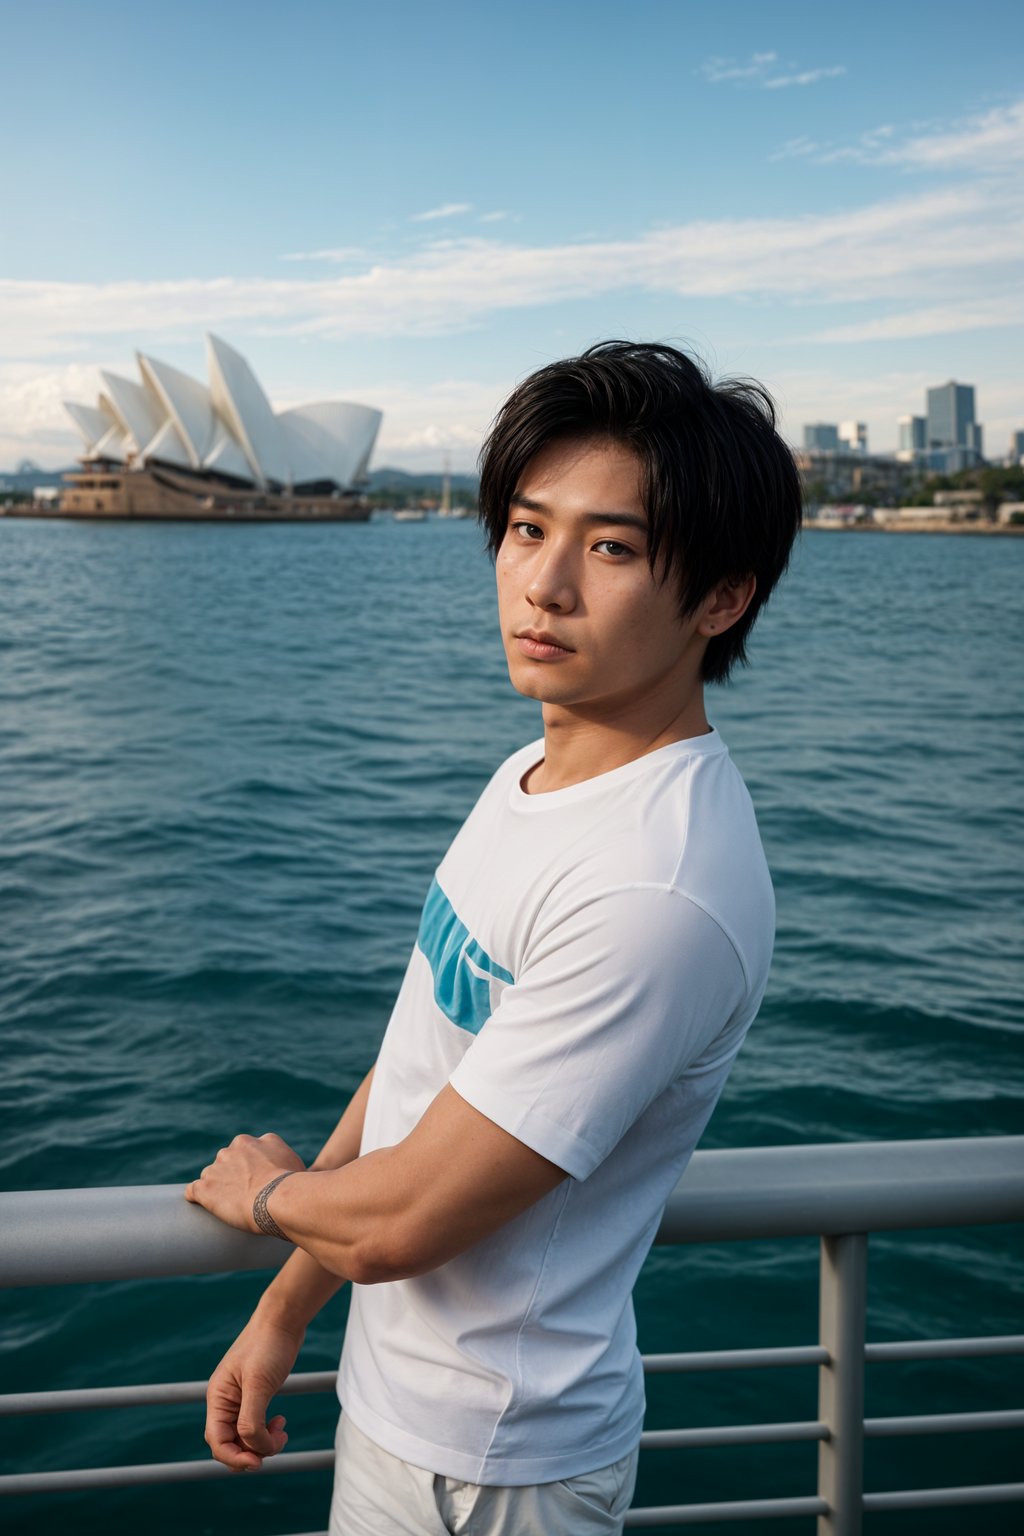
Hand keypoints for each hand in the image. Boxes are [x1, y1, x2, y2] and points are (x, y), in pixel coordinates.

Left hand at [185, 1133, 305, 1232]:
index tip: (255, 1181)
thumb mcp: (294, 1162)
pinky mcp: (205, 1188)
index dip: (249, 1168)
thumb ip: (283, 1160)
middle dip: (232, 1176)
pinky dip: (197, 1199)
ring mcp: (217, 1167)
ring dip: (217, 1189)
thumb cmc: (294, 1186)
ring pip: (211, 1176)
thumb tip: (287, 1172)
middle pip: (226, 1161)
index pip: (245, 1151)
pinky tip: (202, 1208)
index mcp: (254, 1141)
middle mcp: (233, 1148)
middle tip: (244, 1196)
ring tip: (229, 1208)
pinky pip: (193, 1191)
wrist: (279, 1199)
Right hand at [204, 1307, 303, 1469]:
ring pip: (244, 1437)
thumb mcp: (259, 1384)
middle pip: (229, 1443)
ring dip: (263, 1442)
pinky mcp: (255, 1395)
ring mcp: (239, 1399)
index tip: (259, 1461)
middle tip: (276, 1444)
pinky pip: (255, 1425)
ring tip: (282, 1431)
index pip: (217, 1441)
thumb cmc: (268, 1346)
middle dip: (251, 1451)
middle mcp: (224, 1401)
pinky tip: (281, 1422)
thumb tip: (251, 1447)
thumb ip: (251, 1419)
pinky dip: (267, 1431)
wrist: (284, 1319)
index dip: (235, 1457)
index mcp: (217, 1398)